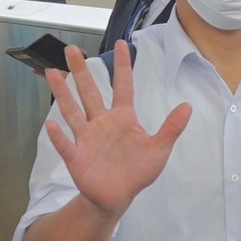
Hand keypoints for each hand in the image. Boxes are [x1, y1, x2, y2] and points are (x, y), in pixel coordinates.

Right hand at [44, 41, 190, 216]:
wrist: (118, 197)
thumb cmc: (137, 171)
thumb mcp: (158, 150)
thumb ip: (171, 128)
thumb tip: (188, 106)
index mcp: (122, 118)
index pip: (123, 86)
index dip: (123, 66)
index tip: (122, 44)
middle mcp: (101, 122)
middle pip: (90, 92)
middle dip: (81, 71)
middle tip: (71, 49)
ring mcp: (86, 137)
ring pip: (72, 111)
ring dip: (63, 93)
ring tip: (52, 73)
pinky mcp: (76, 156)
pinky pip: (66, 144)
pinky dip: (59, 136)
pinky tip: (52, 124)